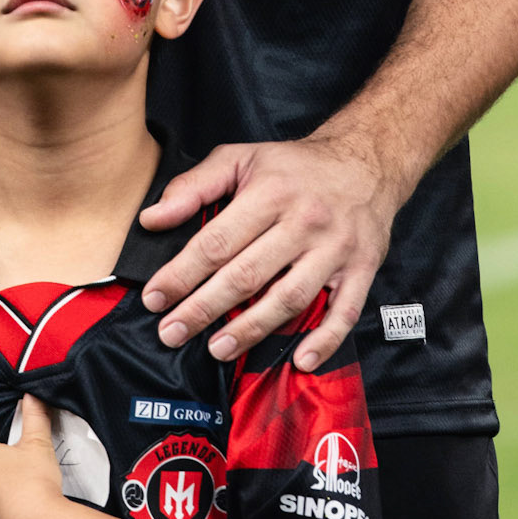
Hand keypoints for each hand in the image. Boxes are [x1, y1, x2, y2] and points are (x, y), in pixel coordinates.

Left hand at [138, 136, 401, 370]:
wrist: (366, 162)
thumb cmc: (295, 166)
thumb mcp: (241, 158)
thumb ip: (194, 186)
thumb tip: (152, 219)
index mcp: (270, 192)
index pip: (217, 241)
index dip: (182, 273)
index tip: (155, 298)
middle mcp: (304, 221)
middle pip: (247, 274)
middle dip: (204, 308)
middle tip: (172, 333)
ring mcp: (335, 248)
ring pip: (290, 297)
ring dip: (252, 329)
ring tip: (217, 349)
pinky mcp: (362, 269)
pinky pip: (345, 311)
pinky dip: (325, 340)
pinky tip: (300, 360)